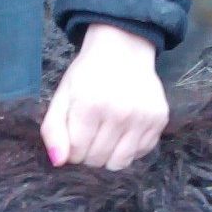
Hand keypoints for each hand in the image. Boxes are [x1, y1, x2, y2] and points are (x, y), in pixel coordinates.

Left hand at [40, 23, 168, 170]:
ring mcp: (143, 117)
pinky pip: (141, 153)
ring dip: (109, 156)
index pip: (77, 152)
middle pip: (97, 159)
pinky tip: (124, 131)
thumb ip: (53, 129)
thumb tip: (58, 162)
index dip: (72, 151)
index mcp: (90, 105)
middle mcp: (120, 113)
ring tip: (106, 137)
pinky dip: (130, 149)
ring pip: (119, 163)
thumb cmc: (88, 75)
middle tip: (91, 134)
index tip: (75, 137)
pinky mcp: (159, 120)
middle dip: (89, 154)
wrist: (123, 49)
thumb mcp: (62, 96)